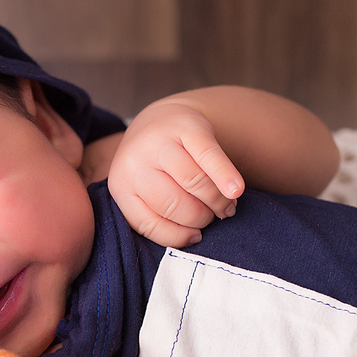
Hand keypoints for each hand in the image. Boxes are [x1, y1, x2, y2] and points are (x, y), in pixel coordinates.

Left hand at [106, 98, 244, 247]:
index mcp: (120, 185)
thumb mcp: (145, 191)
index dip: (177, 235)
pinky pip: (209, 156)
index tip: (196, 236)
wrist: (160, 119)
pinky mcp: (186, 127)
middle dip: (200, 217)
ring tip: (226, 207)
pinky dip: (225, 176)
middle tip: (213, 217)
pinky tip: (236, 190)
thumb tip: (196, 237)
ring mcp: (159, 142)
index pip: (148, 223)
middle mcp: (134, 162)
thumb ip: (161, 214)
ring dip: (216, 201)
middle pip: (174, 204)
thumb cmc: (156, 167)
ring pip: (193, 182)